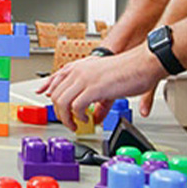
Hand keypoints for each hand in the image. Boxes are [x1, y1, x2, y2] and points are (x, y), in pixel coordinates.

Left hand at [35, 46, 166, 130]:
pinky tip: (86, 119)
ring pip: (61, 100)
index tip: (43, 94)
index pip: (56, 77)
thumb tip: (96, 117)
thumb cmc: (130, 71)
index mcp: (81, 66)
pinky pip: (76, 106)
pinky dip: (78, 116)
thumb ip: (100, 102)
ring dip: (66, 117)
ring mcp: (85, 78)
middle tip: (68, 121)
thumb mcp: (108, 86)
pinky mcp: (93, 88)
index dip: (47, 86)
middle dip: (59, 111)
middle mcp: (79, 71)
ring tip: (74, 124)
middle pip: (56, 93)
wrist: (143, 63)